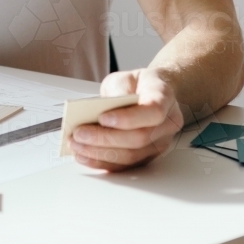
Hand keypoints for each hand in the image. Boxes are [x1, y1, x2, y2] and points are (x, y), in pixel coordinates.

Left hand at [69, 68, 183, 171]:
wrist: (151, 93)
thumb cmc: (137, 85)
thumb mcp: (125, 77)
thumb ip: (116, 90)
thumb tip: (98, 110)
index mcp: (164, 97)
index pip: (153, 112)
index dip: (128, 118)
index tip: (102, 117)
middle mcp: (166, 124)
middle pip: (139, 138)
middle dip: (105, 138)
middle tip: (79, 133)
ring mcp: (159, 144)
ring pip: (132, 156)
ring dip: (100, 153)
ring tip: (77, 145)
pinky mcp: (147, 157)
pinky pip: (125, 165)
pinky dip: (102, 162)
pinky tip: (85, 155)